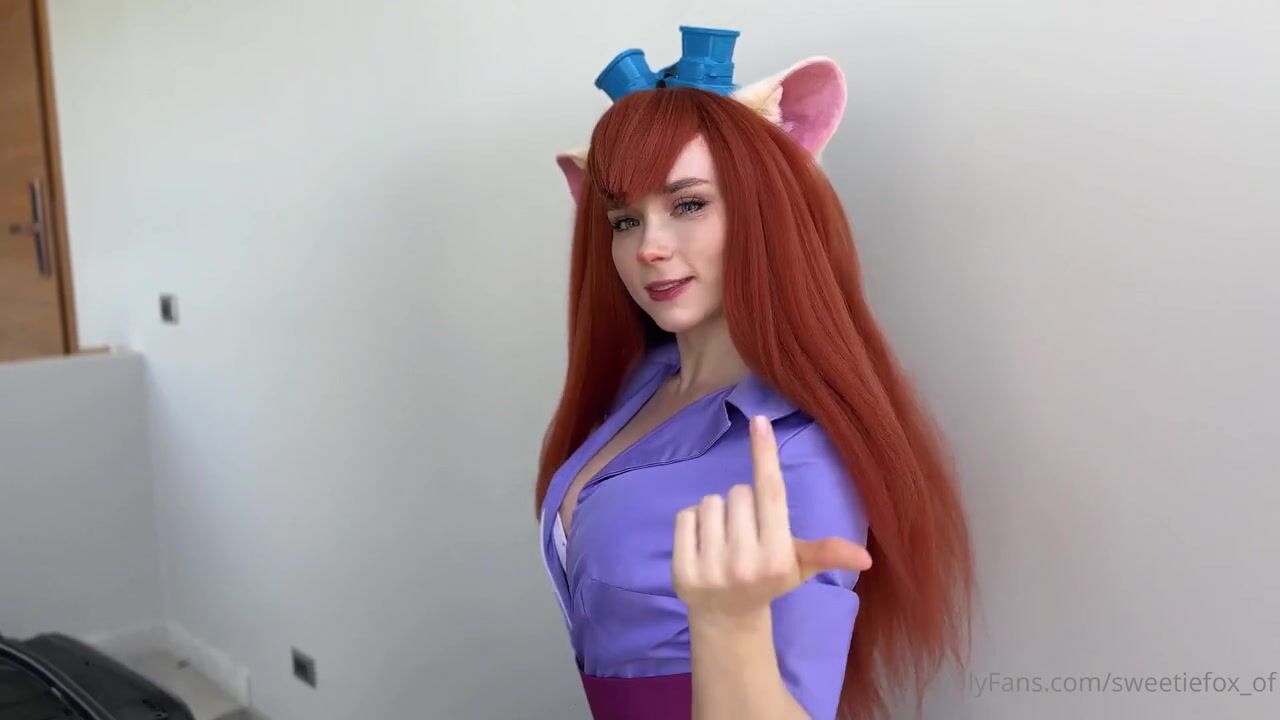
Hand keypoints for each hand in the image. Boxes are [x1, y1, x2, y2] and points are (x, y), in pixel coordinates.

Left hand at [672, 415, 871, 619]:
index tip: (759, 421)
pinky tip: (703, 545)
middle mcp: (745, 562)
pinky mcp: (682, 571)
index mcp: (777, 555)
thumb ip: (826, 552)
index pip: (771, 493)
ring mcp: (711, 567)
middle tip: (746, 532)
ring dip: (718, 512)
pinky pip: (685, 516)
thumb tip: (867, 558)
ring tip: (725, 538)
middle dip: (743, 504)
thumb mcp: (799, 566)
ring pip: (711, 501)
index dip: (765, 454)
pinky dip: (692, 523)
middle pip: (739, 492)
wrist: (728, 618)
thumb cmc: (767, 580)